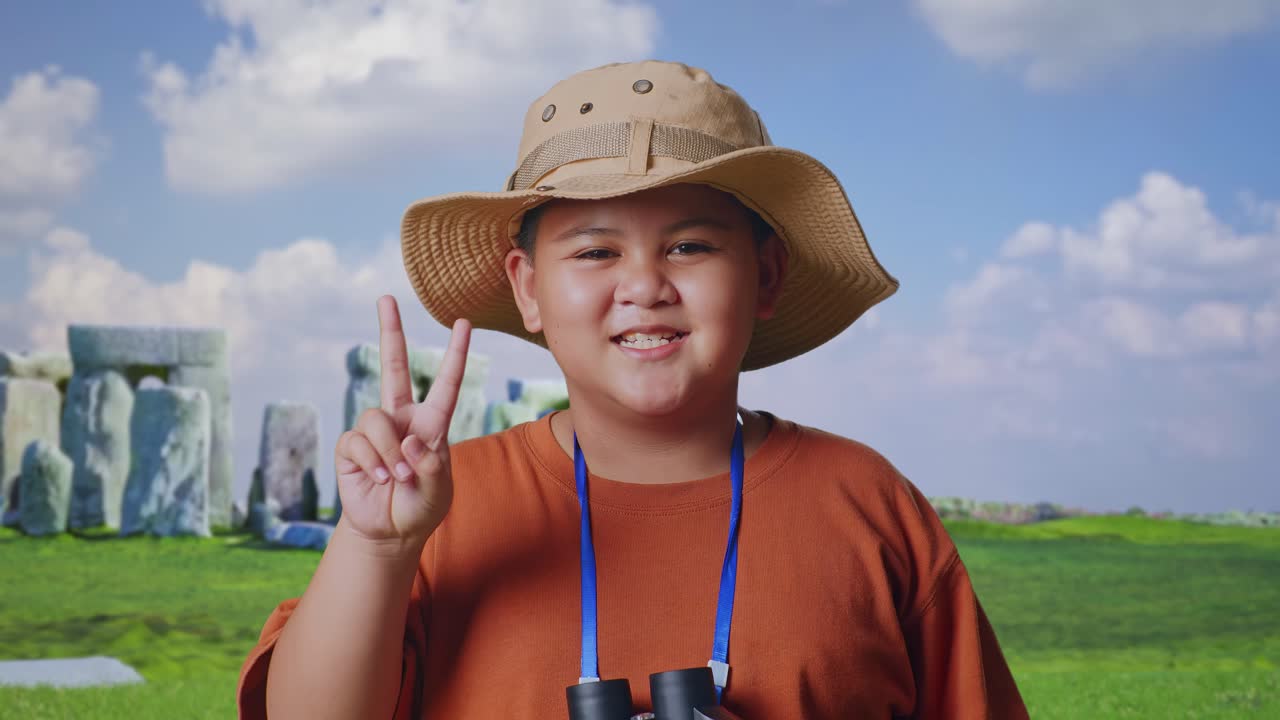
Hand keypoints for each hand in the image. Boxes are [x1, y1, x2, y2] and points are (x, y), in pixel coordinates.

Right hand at [334, 295, 470, 544]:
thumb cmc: (421, 506)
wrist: (391, 531)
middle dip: (390, 331)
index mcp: (432, 423)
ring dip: (387, 452)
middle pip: (394, 367)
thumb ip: (429, 465)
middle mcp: (402, 419)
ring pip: (374, 419)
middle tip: (385, 297)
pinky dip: (371, 463)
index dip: (455, 353)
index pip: (446, 383)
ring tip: (397, 478)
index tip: (463, 322)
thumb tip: (409, 442)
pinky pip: (357, 442)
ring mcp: (375, 431)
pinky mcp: (351, 447)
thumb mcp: (438, 489)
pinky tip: (379, 480)